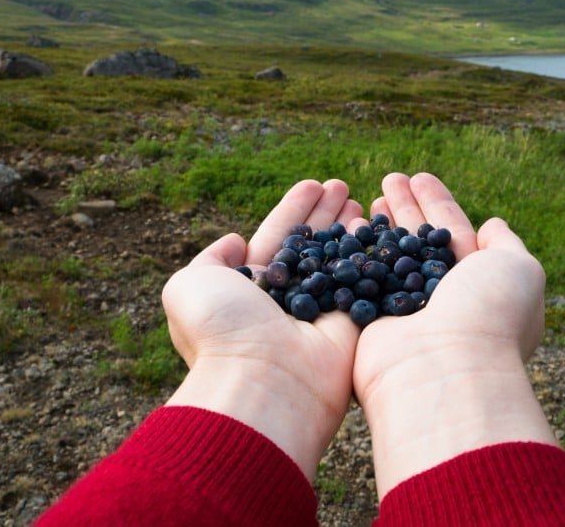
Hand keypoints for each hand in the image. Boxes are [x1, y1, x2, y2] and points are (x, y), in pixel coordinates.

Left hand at [161, 179, 362, 479]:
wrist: (264, 379)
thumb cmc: (222, 331)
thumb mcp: (190, 284)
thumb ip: (211, 257)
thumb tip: (236, 241)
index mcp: (249, 288)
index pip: (276, 238)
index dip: (294, 210)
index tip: (312, 184)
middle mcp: (285, 299)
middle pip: (310, 244)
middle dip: (325, 213)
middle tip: (341, 185)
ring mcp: (320, 313)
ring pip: (337, 260)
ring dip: (349, 228)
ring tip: (360, 199)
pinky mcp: (349, 326)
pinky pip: (361, 282)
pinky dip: (368, 255)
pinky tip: (374, 226)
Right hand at [351, 172, 557, 497]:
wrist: (443, 367)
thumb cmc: (488, 314)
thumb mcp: (518, 269)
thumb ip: (506, 244)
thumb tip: (492, 224)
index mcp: (479, 289)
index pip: (456, 236)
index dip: (438, 205)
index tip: (419, 177)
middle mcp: (443, 303)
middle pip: (420, 243)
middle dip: (406, 209)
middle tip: (389, 178)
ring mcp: (406, 315)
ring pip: (392, 259)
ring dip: (382, 226)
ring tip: (370, 195)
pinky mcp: (373, 326)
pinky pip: (365, 279)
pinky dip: (358, 252)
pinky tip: (348, 226)